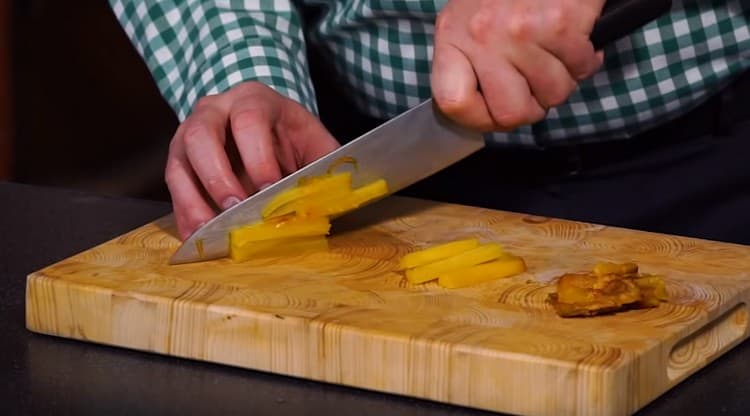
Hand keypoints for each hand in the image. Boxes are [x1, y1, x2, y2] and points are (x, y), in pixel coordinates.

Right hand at [165, 82, 338, 239]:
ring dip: (192, 200)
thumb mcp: (315, 144)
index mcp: (253, 99)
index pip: (249, 120)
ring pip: (178, 162)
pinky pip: (174, 188)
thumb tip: (333, 196)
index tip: (270, 190)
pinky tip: (198, 237)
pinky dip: (184, 214)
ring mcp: (189, 133)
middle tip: (235, 209)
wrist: (269, 130)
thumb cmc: (293, 140)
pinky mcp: (179, 161)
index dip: (258, 156)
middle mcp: (214, 110)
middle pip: (201, 134)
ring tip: (210, 231)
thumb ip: (325, 166)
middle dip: (217, 176)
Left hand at [431, 0, 605, 131]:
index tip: (495, 113)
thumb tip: (486, 111)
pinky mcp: (559, 23)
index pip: (453, 103)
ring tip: (556, 55)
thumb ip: (469, 60)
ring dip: (563, 79)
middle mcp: (483, 36)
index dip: (478, 119)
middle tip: (536, 88)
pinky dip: (586, 59)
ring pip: (553, 94)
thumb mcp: (469, 17)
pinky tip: (576, 39)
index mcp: (453, 36)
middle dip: (532, 107)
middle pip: (510, 113)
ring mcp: (520, 31)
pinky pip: (581, 67)